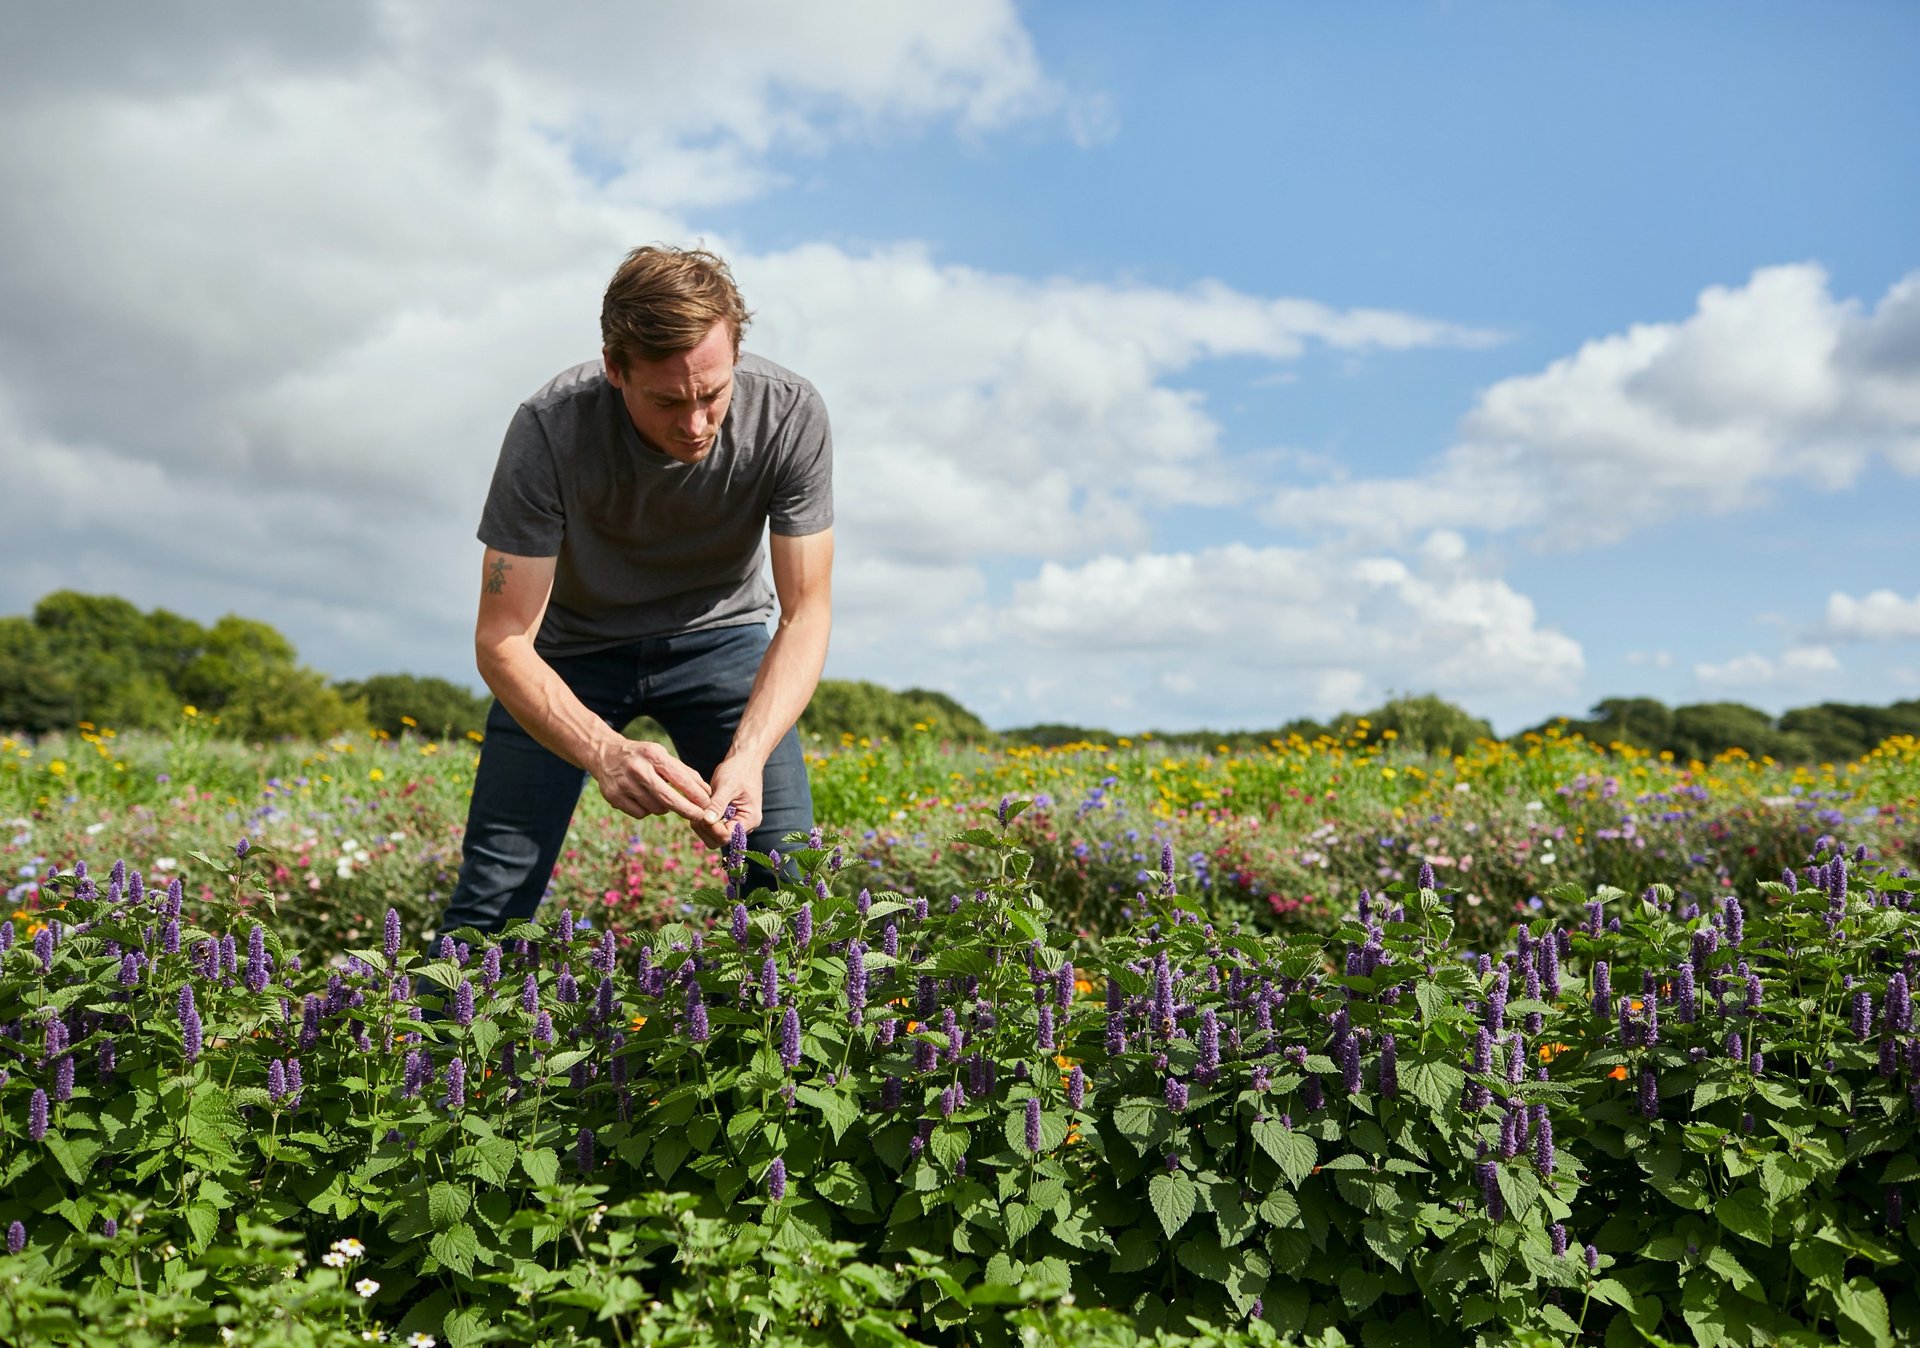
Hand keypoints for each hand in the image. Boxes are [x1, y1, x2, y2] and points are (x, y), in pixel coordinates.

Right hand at [591, 740, 713, 824]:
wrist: (605, 754)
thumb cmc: (641, 756)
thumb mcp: (662, 755)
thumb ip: (684, 772)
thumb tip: (707, 791)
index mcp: (653, 756)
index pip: (680, 779)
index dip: (696, 795)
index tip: (707, 804)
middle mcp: (638, 770)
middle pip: (668, 799)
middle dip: (688, 810)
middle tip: (700, 816)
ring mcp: (624, 785)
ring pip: (655, 809)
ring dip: (665, 808)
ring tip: (661, 796)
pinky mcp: (614, 798)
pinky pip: (641, 814)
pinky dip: (647, 810)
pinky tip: (644, 799)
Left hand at [693, 754, 762, 848]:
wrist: (744, 760)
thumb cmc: (739, 770)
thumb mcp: (728, 786)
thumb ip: (718, 804)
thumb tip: (707, 821)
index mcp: (749, 819)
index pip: (726, 836)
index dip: (711, 828)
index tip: (702, 813)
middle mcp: (744, 825)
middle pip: (719, 841)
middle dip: (705, 829)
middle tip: (697, 811)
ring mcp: (734, 823)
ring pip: (713, 837)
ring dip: (702, 825)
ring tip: (699, 807)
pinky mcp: (726, 818)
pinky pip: (712, 828)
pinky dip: (703, 820)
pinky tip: (701, 806)